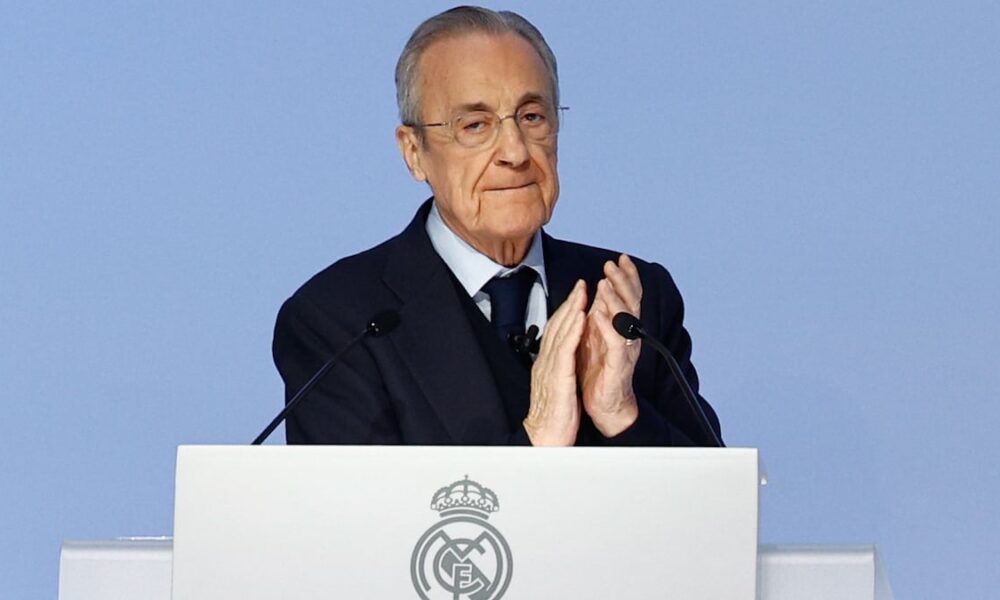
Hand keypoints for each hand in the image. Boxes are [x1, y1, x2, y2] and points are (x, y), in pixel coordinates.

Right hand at [524, 279, 585, 445]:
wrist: (545, 439)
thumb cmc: (554, 418)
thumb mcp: (557, 388)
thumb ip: (559, 371)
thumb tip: (565, 360)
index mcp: (547, 365)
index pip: (557, 333)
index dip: (567, 313)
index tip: (577, 297)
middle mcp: (546, 362)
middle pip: (557, 327)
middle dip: (570, 303)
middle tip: (580, 285)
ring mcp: (550, 368)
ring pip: (560, 332)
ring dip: (572, 310)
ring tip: (582, 292)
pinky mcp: (557, 377)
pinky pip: (566, 349)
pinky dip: (573, 330)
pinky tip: (581, 317)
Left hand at [578, 255, 642, 436]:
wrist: (604, 405)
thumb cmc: (599, 371)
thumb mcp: (598, 336)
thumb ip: (601, 314)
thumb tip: (598, 289)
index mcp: (623, 328)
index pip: (630, 296)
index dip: (628, 277)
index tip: (621, 259)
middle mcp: (630, 336)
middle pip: (632, 302)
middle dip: (622, 281)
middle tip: (611, 265)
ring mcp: (626, 350)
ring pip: (627, 320)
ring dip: (615, 300)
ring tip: (605, 284)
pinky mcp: (618, 365)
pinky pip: (616, 343)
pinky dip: (608, 327)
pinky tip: (598, 315)